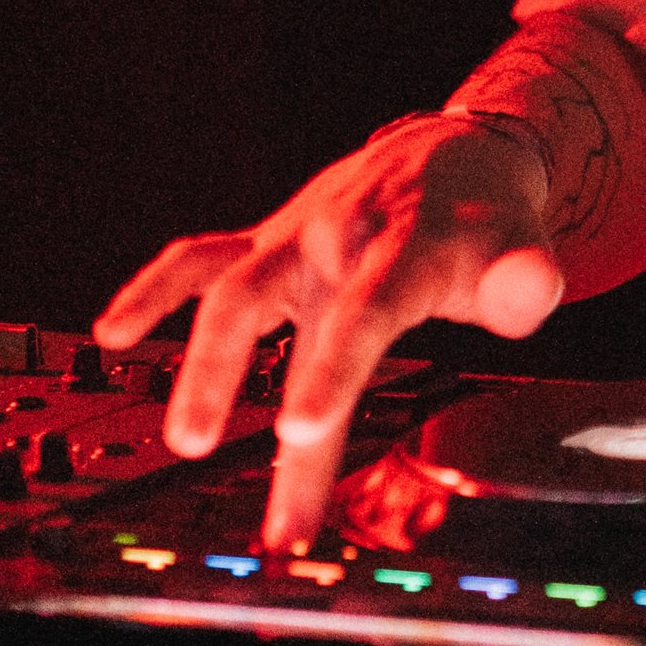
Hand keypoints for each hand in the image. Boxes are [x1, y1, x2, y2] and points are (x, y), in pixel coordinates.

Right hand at [95, 114, 566, 552]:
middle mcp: (338, 238)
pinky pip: (200, 258)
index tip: (303, 427)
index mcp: (405, 247)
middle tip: (261, 494)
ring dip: (203, 364)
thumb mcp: (526, 245)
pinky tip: (113, 332)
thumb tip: (533, 293)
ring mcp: (293, 238)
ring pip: (230, 290)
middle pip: (287, 316)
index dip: (332, 367)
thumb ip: (527, 278)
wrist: (453, 152)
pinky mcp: (264, 242)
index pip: (364, 311)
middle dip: (268, 399)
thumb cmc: (489, 221)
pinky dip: (154, 290)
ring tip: (187, 440)